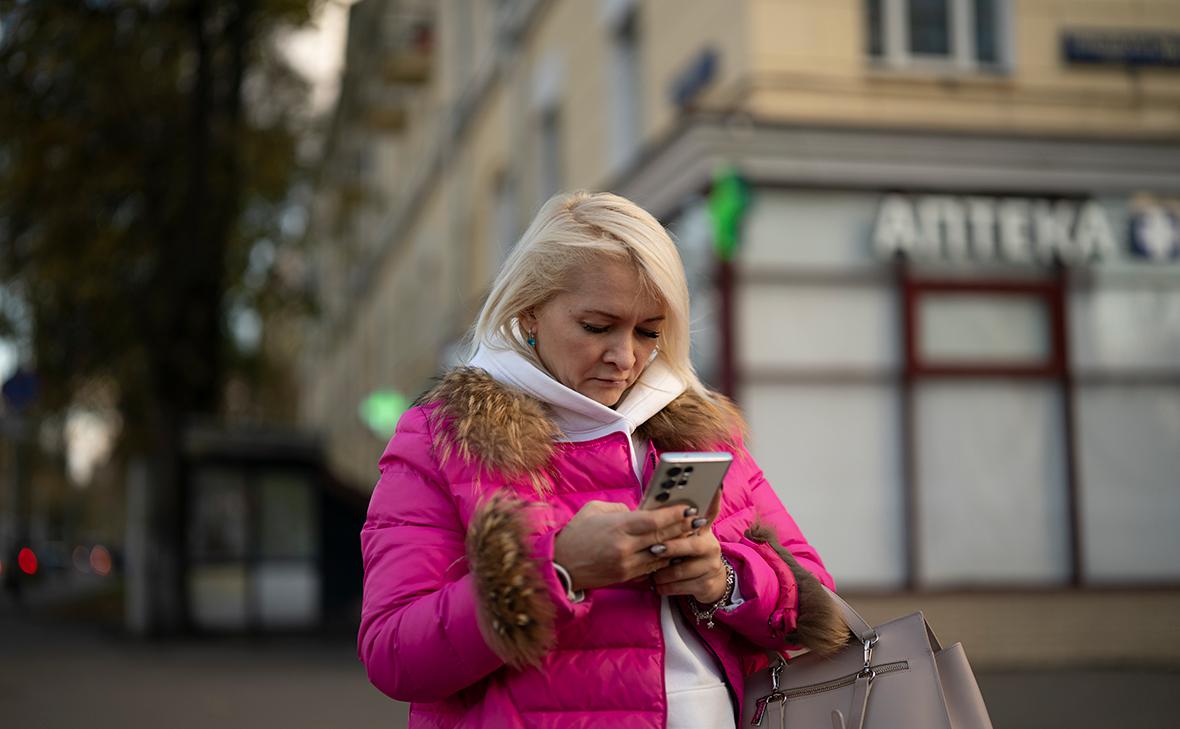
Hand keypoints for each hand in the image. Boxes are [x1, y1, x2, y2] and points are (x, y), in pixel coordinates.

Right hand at [553, 500, 698, 590]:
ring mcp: (627, 564)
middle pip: (662, 537)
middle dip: (683, 528)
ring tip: (692, 535)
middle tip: (698, 520)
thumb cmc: (576, 533)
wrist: (561, 565)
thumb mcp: (595, 510)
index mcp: (618, 526)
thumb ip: (620, 509)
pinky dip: (665, 559)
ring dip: (678, 545)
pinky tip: (675, 552)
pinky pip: (652, 567)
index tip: (688, 508)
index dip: (674, 514)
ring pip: (661, 554)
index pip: (654, 521)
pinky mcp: (626, 576)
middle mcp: (625, 547)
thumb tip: (639, 512)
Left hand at [651, 487, 728, 602]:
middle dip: (672, 548)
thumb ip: (675, 525)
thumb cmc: (688, 555)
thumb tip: (653, 507)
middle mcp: (710, 546)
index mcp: (703, 530)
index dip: (714, 499)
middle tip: (654, 549)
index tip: (715, 486)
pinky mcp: (706, 584)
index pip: (710, 511)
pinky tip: (657, 585)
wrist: (709, 582)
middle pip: (692, 545)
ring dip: (663, 572)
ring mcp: (710, 566)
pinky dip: (665, 586)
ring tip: (651, 573)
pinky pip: (681, 586)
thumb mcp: (685, 538)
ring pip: (682, 569)